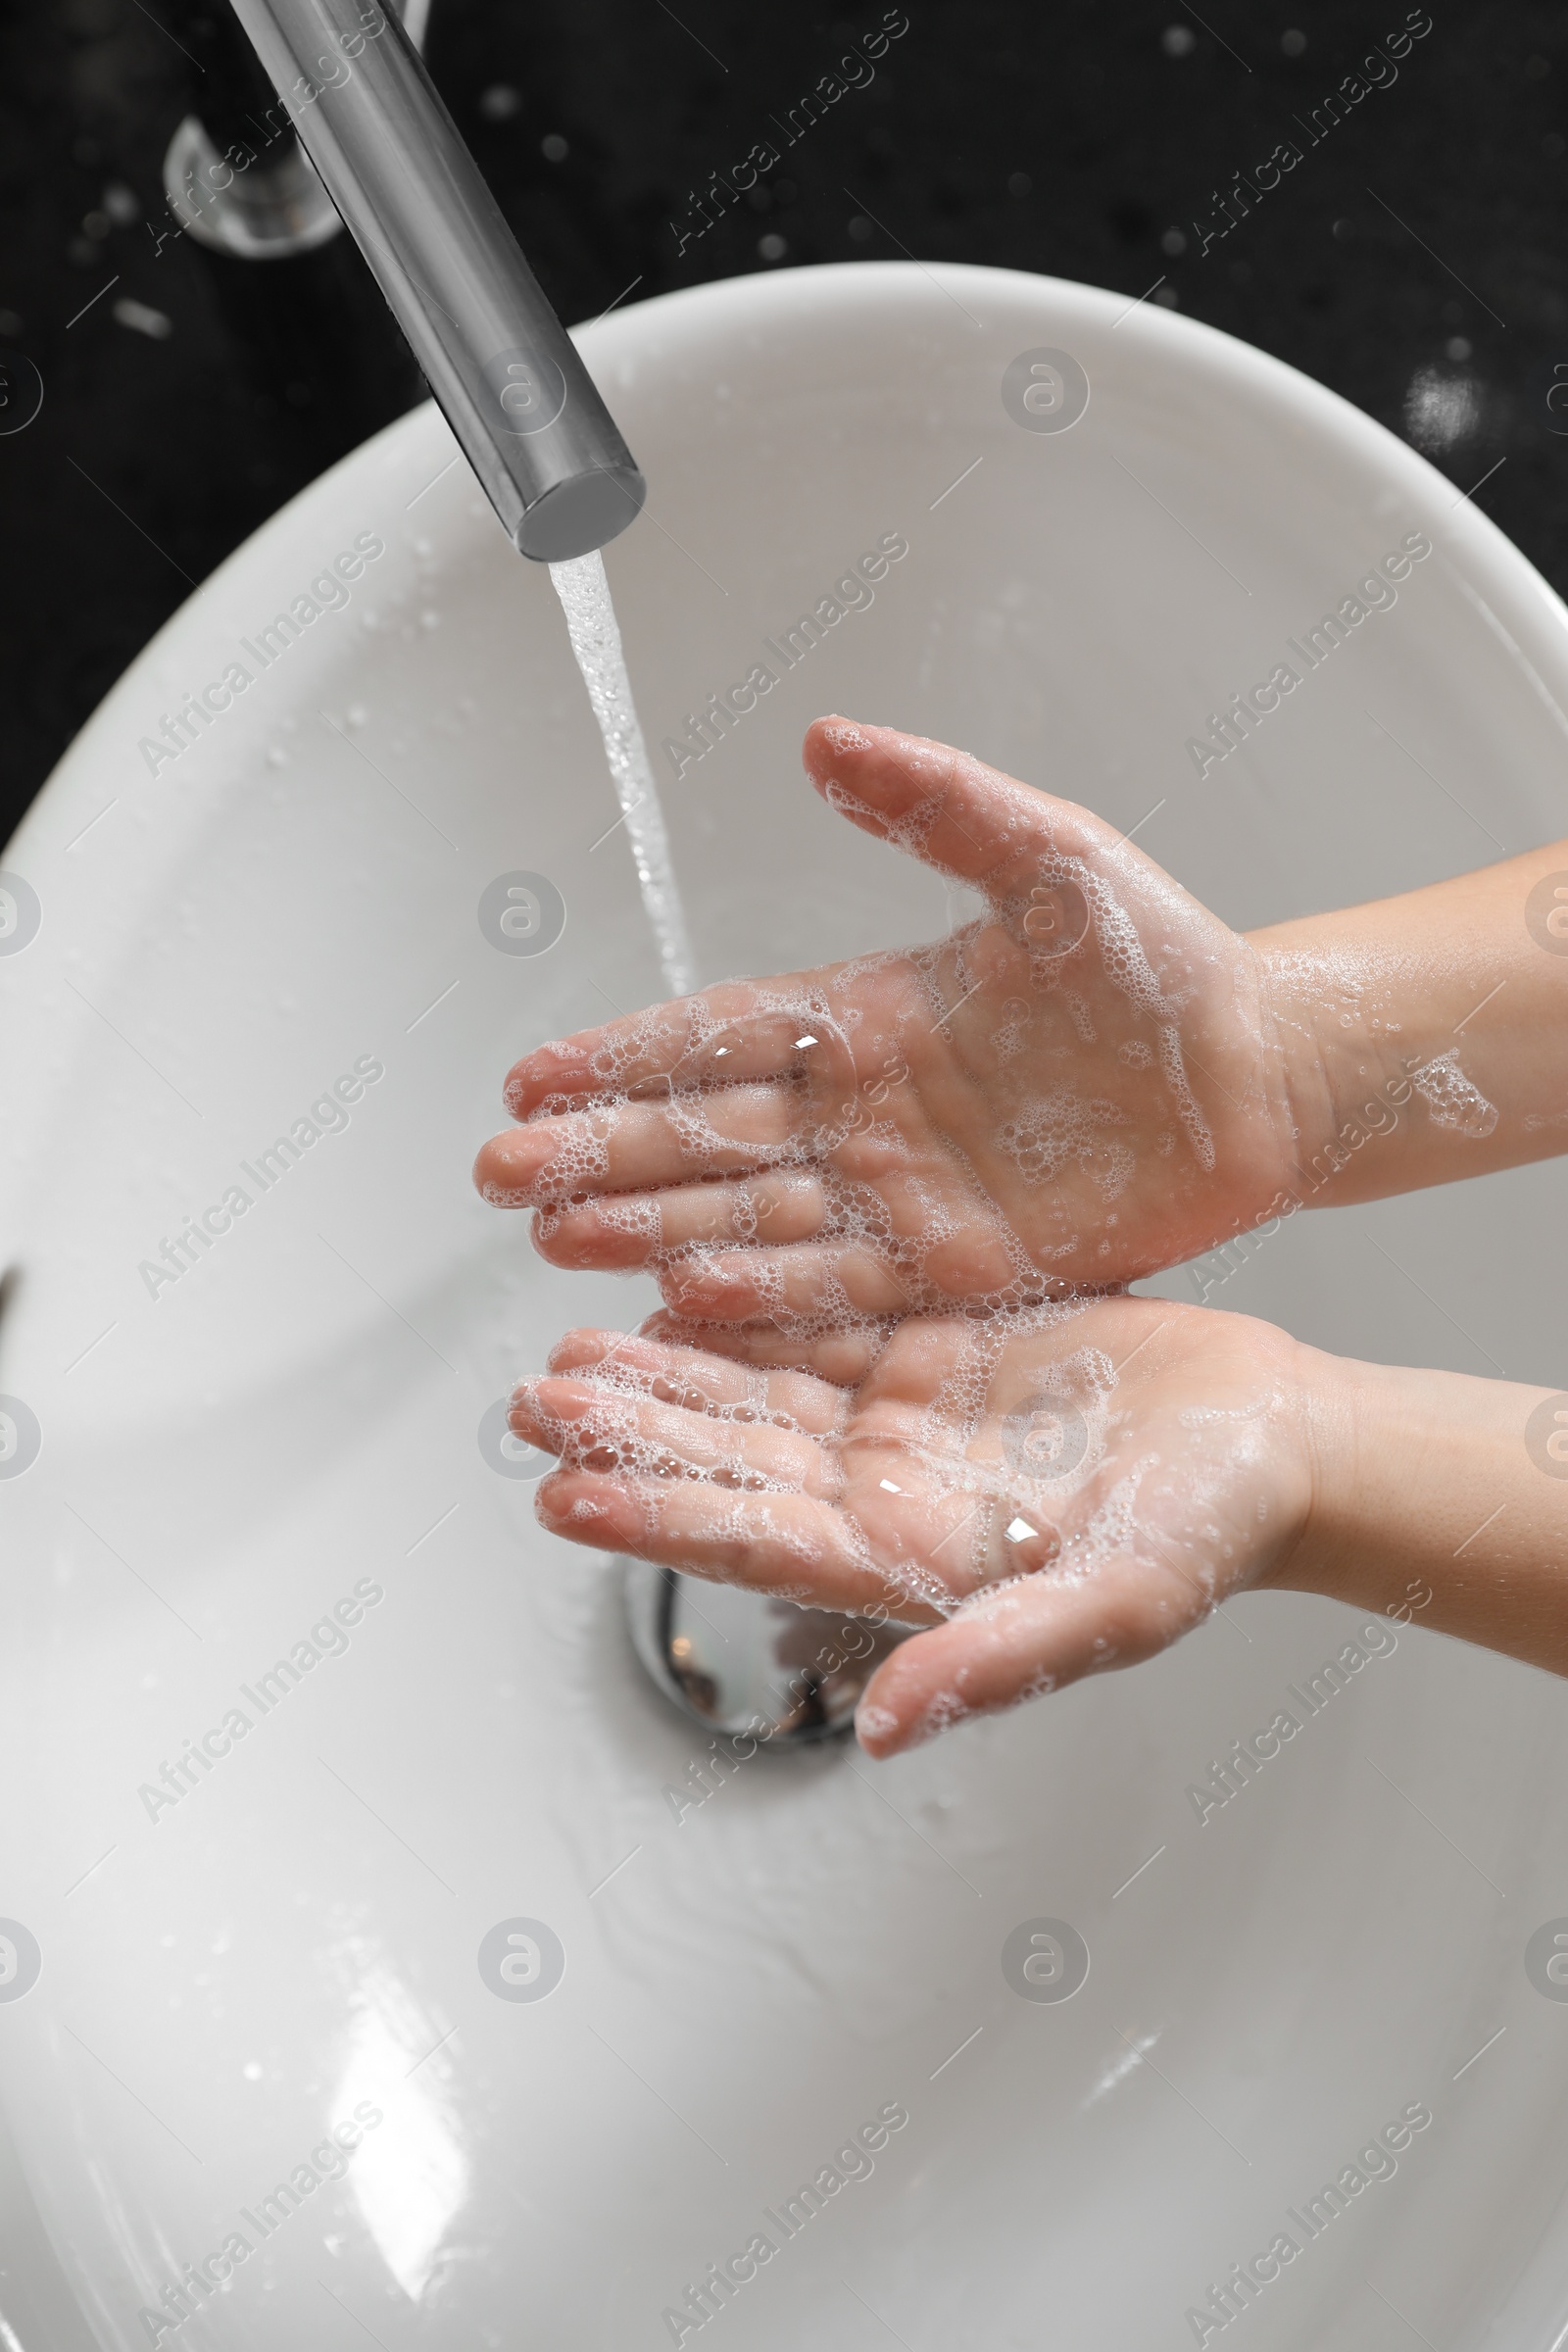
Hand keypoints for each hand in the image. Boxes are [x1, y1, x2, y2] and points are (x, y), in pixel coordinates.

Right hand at [474, 721, 1304, 1355]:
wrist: (1265, 1074)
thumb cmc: (1163, 957)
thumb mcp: (1050, 856)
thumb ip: (936, 803)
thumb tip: (822, 737)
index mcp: (870, 1013)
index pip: (720, 1038)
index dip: (624, 1057)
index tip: (530, 1073)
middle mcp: (869, 1111)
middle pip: (711, 1137)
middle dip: (604, 1153)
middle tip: (501, 1175)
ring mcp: (907, 1196)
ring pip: (757, 1217)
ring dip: (656, 1228)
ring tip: (560, 1241)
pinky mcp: (962, 1270)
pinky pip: (848, 1287)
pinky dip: (769, 1295)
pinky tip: (687, 1301)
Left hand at [507, 1295, 1318, 1755]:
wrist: (1276, 1436)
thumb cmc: (1215, 1531)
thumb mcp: (1119, 1602)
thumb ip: (999, 1660)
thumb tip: (885, 1733)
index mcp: (910, 1563)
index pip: (757, 1542)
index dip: (656, 1520)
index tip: (561, 1496)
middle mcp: (885, 1494)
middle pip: (731, 1465)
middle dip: (629, 1436)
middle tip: (529, 1403)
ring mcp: (901, 1421)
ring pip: (753, 1395)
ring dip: (661, 1376)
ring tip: (564, 1350)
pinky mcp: (930, 1349)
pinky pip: (814, 1325)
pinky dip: (741, 1308)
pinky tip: (669, 1286)